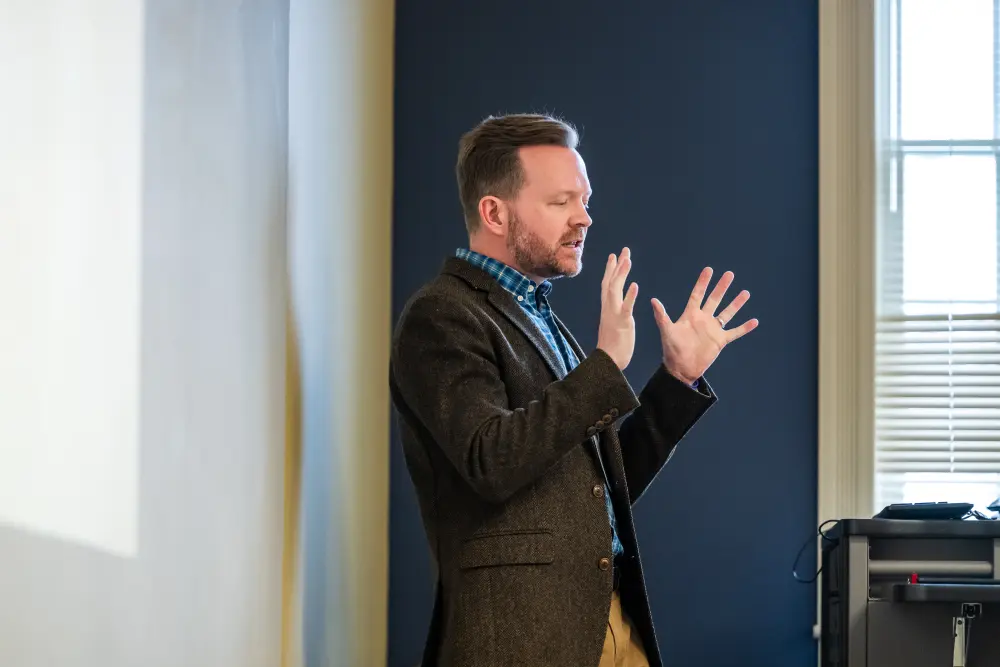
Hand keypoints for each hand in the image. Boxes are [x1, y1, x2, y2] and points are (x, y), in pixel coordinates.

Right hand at [597, 248, 638, 369]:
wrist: (608, 362)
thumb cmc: (612, 346)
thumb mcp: (613, 324)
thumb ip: (615, 312)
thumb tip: (618, 305)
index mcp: (608, 308)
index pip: (608, 284)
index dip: (611, 269)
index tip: (614, 255)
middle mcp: (608, 308)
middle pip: (611, 282)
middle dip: (617, 265)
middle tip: (624, 250)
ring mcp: (614, 315)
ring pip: (616, 290)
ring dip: (622, 274)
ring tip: (628, 260)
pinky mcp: (622, 324)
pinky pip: (626, 308)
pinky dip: (630, 296)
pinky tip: (636, 285)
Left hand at [650, 267, 757, 383]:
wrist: (681, 368)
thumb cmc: (672, 349)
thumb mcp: (667, 331)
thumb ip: (661, 315)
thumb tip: (653, 300)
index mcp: (690, 315)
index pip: (698, 294)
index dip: (703, 282)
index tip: (709, 269)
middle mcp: (703, 319)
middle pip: (714, 299)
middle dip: (722, 287)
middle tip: (729, 274)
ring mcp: (713, 329)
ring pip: (727, 313)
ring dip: (736, 303)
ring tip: (745, 293)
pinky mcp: (720, 340)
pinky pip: (735, 332)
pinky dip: (744, 327)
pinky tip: (754, 321)